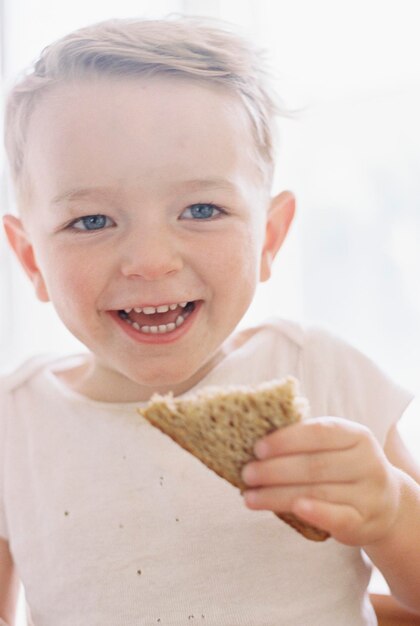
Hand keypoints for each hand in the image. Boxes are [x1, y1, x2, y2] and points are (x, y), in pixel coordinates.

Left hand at [241, 417, 402, 545]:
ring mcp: (369, 494)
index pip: (318, 433)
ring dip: (278, 495)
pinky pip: (338, 517)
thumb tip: (257, 445)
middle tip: (246, 474)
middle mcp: (367, 462)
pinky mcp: (366, 522)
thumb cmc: (345, 468)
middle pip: (314, 465)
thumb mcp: (335, 447)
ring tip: (250, 497)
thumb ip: (305, 441)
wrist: (387, 503)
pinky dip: (315, 513)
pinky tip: (293, 509)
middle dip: (274, 470)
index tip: (257, 448)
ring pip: (317, 492)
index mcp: (356, 435)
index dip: (286, 440)